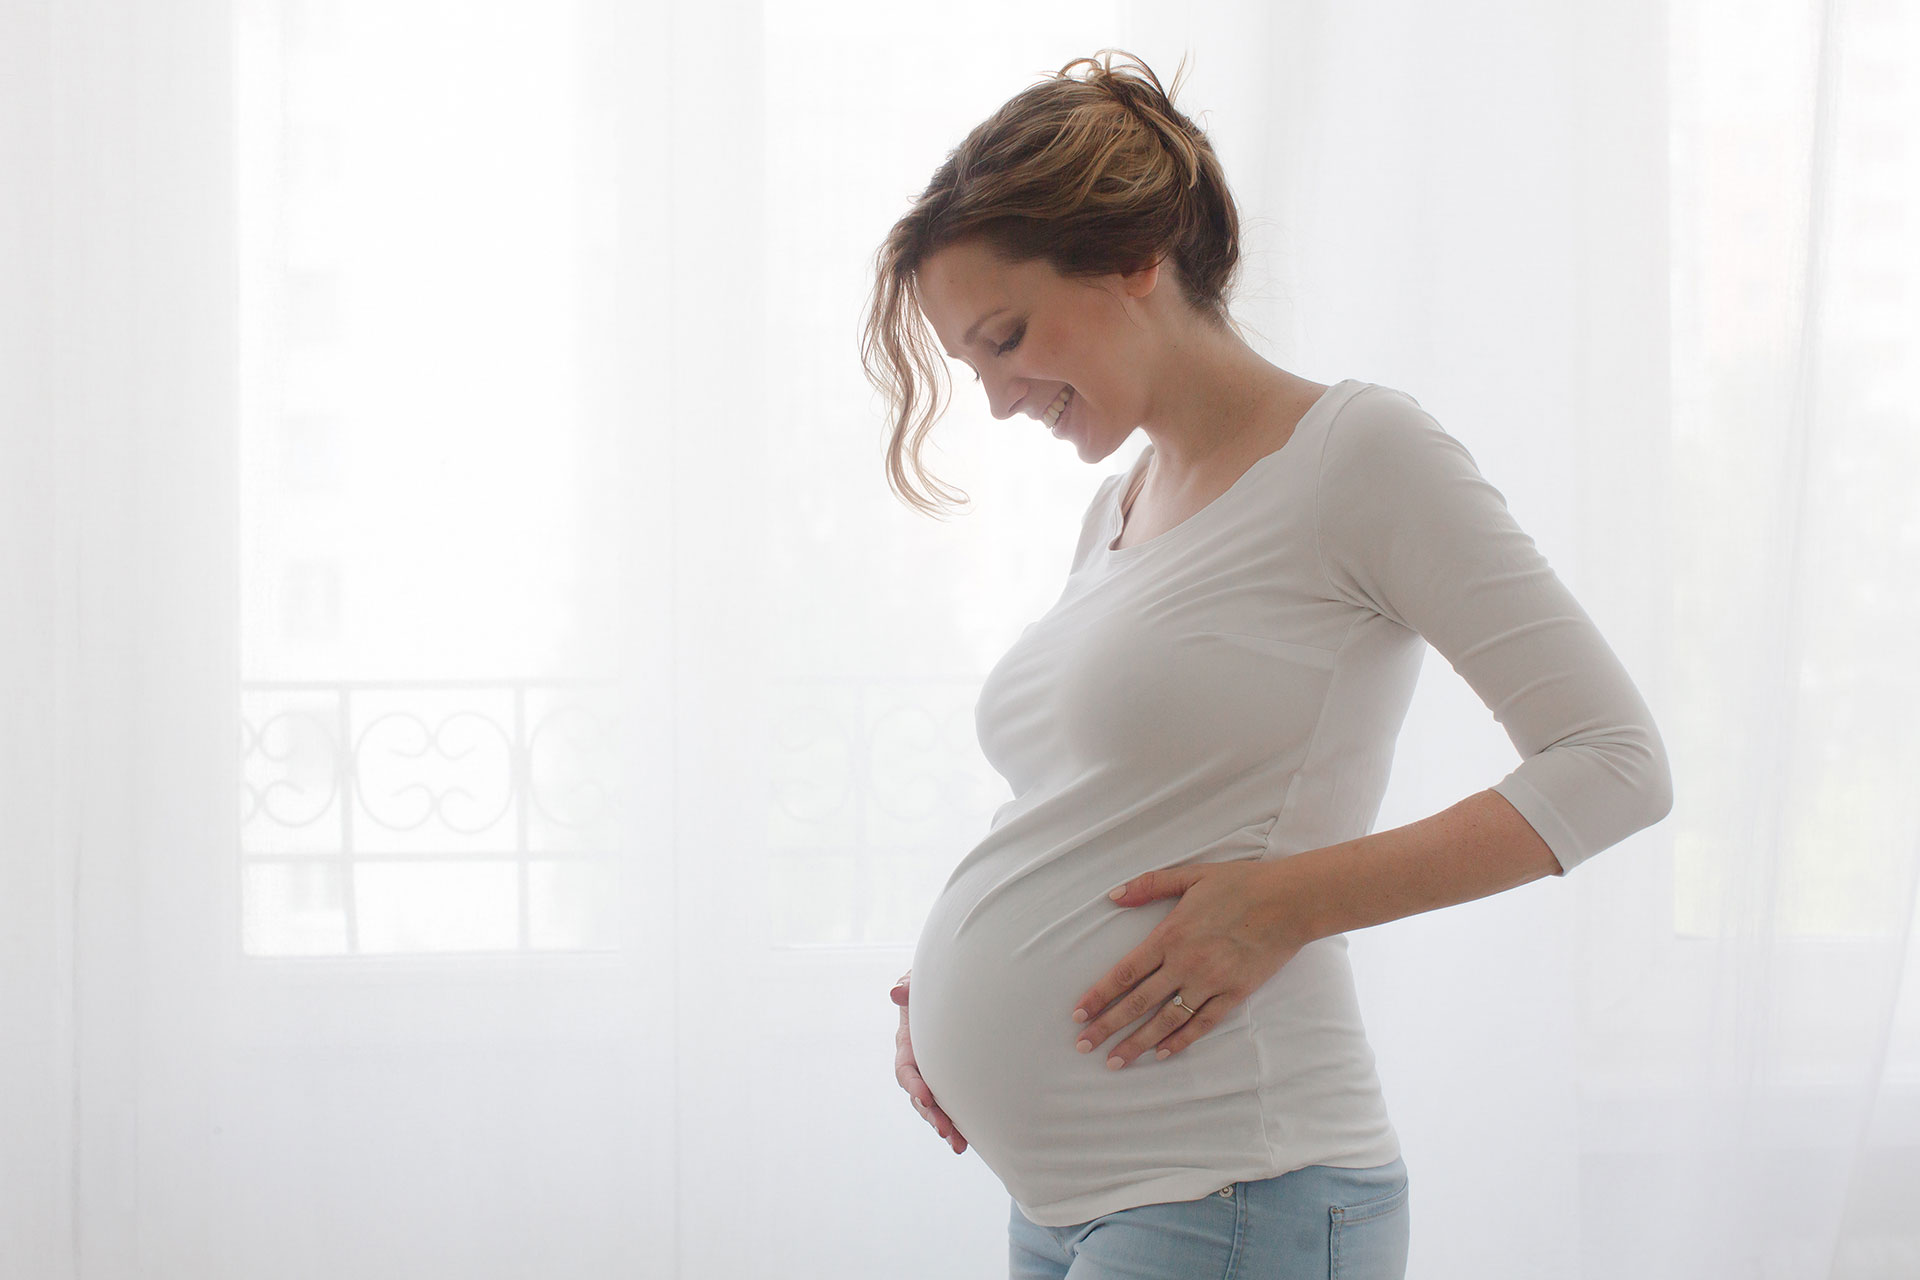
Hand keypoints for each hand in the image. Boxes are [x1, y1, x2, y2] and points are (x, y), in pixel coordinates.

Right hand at [892, 970, 967, 1153]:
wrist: (955, 989)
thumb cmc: (933, 985)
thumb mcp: (919, 982)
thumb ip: (908, 985)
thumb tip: (896, 992)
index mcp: (908, 1044)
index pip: (905, 1069)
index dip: (913, 1084)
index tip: (926, 1096)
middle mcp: (919, 1064)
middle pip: (918, 1096)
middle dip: (930, 1114)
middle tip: (945, 1129)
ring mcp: (935, 1074)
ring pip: (934, 1107)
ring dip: (944, 1126)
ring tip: (957, 1144)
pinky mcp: (952, 1080)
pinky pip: (952, 1104)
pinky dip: (958, 1123)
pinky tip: (967, 1140)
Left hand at [1069, 860, 1306, 1069]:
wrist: (1289, 901)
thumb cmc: (1240, 883)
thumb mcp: (1191, 874)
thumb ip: (1149, 885)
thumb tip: (1113, 896)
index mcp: (1170, 935)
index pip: (1124, 973)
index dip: (1098, 996)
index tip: (1078, 1014)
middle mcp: (1185, 964)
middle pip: (1138, 1003)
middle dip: (1107, 1026)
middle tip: (1084, 1046)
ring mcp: (1210, 982)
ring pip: (1166, 1020)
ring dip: (1138, 1042)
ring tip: (1115, 1061)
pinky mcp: (1235, 993)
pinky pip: (1203, 1023)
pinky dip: (1181, 1041)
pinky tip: (1162, 1054)